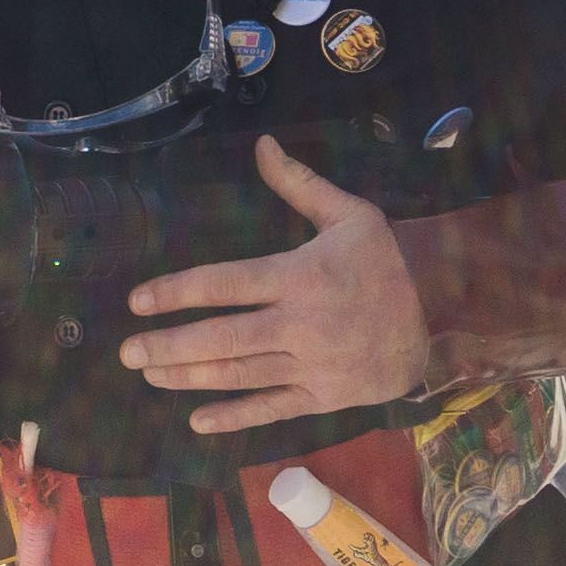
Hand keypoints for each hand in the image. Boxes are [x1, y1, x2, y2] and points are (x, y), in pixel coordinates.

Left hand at [118, 136, 431, 434]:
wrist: (437, 309)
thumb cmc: (383, 258)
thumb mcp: (348, 213)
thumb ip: (298, 183)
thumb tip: (262, 144)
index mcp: (301, 276)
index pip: (226, 285)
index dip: (177, 293)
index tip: (138, 302)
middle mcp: (302, 325)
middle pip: (224, 338)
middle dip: (171, 346)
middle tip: (128, 353)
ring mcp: (313, 365)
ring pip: (241, 375)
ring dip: (190, 378)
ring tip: (150, 375)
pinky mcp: (324, 396)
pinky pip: (272, 409)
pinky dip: (235, 417)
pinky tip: (198, 421)